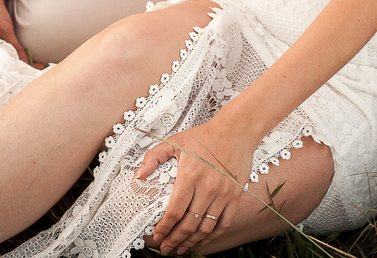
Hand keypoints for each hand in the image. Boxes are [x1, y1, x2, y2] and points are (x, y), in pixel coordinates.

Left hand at [137, 120, 255, 254]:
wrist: (237, 130)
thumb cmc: (206, 135)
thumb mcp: (176, 141)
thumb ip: (154, 156)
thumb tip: (139, 175)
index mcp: (190, 176)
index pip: (174, 211)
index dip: (164, 228)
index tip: (156, 236)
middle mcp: (208, 188)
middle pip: (189, 224)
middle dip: (174, 240)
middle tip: (165, 248)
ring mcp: (223, 194)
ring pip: (205, 227)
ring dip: (191, 241)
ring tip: (181, 248)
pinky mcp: (235, 195)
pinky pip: (224, 222)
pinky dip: (213, 235)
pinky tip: (203, 239)